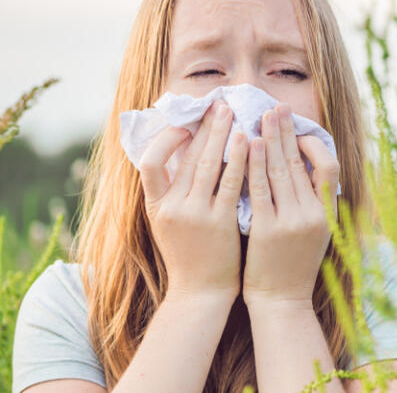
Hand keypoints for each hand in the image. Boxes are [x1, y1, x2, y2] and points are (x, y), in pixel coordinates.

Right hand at [138, 99, 247, 301]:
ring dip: (220, 134)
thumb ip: (168, 192)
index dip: (165, 140)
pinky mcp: (220, 222)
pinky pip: (230, 183)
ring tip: (232, 112)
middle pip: (186, 156)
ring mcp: (195, 215)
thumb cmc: (189, 255)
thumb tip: (177, 152)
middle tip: (217, 103)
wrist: (201, 293)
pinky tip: (248, 141)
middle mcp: (172, 208)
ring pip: (207, 164)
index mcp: (155, 207)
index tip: (184, 125)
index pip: (148, 163)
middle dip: (203, 126)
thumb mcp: (167, 223)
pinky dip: (239, 159)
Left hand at [242, 102, 339, 308]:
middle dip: (288, 132)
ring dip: (271, 139)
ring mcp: (291, 222)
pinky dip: (255, 164)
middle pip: (301, 162)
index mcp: (326, 215)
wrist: (280, 301)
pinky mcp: (268, 230)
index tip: (298, 130)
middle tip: (277, 107)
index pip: (328, 168)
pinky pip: (260, 189)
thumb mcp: (315, 234)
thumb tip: (306, 169)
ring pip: (282, 170)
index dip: (313, 145)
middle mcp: (312, 215)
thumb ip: (312, 203)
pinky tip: (249, 145)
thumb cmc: (293, 266)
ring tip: (262, 116)